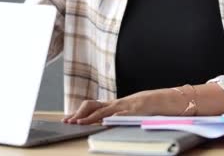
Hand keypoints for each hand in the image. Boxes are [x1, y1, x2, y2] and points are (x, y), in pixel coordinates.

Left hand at [63, 89, 177, 124]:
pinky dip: (113, 118)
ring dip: (90, 118)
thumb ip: (110, 114)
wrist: (157, 100)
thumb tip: (97, 123)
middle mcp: (114, 104)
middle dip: (79, 115)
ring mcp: (123, 107)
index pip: (90, 106)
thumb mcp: (122, 110)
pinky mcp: (133, 111)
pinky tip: (105, 122)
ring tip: (80, 123)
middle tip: (69, 122)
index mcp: (110, 104)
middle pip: (92, 106)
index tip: (66, 119)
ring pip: (103, 111)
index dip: (77, 112)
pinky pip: (121, 114)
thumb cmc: (139, 107)